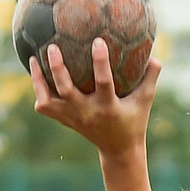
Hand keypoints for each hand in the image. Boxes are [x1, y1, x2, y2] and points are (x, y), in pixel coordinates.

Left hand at [29, 38, 160, 156]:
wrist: (118, 150)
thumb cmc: (133, 119)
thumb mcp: (145, 100)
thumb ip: (150, 76)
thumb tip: (154, 53)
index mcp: (108, 107)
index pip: (103, 83)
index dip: (100, 62)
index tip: (98, 41)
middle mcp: (87, 113)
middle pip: (66, 90)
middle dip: (58, 69)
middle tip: (52, 47)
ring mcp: (73, 118)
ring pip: (48, 100)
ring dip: (39, 79)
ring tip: (34, 58)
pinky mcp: (65, 120)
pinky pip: (45, 105)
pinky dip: (39, 89)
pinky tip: (37, 70)